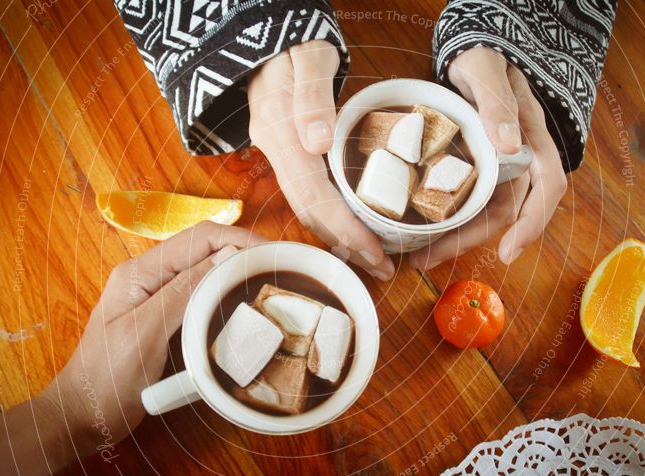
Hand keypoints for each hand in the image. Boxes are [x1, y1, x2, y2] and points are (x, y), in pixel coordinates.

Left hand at [47, 222, 265, 457]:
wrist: (84, 417)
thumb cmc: (107, 378)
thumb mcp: (145, 333)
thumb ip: (183, 293)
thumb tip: (227, 257)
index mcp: (140, 273)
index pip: (198, 238)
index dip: (238, 238)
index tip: (273, 254)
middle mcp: (151, 278)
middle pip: (205, 251)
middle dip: (243, 252)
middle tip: (279, 269)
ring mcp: (158, 299)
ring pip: (206, 274)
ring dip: (237, 274)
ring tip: (270, 284)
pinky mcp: (167, 321)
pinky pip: (202, 300)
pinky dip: (226, 298)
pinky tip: (246, 309)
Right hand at [248, 41, 394, 280]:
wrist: (262, 34)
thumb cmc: (294, 41)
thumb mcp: (308, 57)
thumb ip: (312, 96)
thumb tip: (319, 142)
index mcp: (284, 135)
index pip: (316, 197)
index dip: (345, 229)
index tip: (375, 253)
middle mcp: (278, 152)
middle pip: (310, 212)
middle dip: (346, 245)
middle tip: (382, 270)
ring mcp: (280, 154)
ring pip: (307, 207)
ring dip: (338, 238)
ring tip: (371, 259)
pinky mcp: (287, 152)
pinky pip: (308, 194)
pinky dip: (331, 218)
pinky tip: (351, 229)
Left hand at [410, 47, 567, 269]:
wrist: (470, 52)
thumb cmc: (483, 55)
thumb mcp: (485, 69)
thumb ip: (498, 103)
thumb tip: (510, 145)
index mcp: (532, 138)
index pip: (546, 187)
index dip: (531, 223)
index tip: (509, 251)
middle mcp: (517, 159)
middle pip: (503, 212)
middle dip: (470, 241)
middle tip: (429, 260)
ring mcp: (494, 167)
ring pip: (480, 213)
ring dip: (452, 238)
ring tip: (417, 256)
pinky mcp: (473, 170)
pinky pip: (463, 201)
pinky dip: (444, 220)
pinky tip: (419, 233)